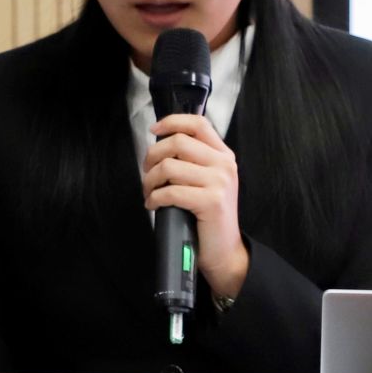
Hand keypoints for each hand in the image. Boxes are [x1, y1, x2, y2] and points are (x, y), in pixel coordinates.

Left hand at [143, 113, 247, 298]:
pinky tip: (154, 205)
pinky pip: (170, 191)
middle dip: (152, 157)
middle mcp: (224, 164)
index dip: (172, 122)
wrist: (224, 251)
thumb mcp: (207, 182)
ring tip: (149, 193)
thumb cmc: (208, 217)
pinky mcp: (211, 201)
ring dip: (150, 181)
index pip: (198, 124)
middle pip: (177, 143)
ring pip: (169, 167)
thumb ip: (193, 162)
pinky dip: (154, 198)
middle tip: (147, 173)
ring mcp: (219, 182)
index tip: (154, 130)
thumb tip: (160, 147)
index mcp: (224, 156)